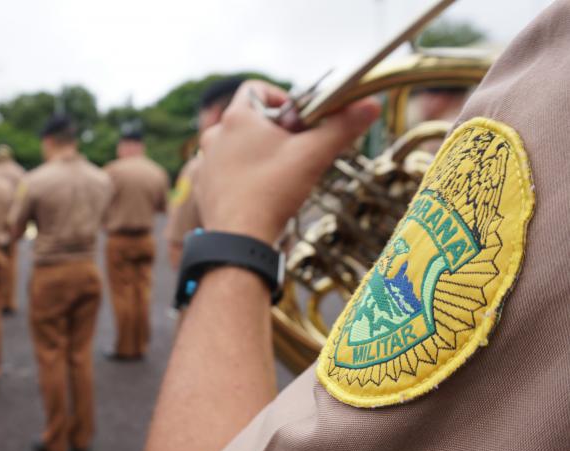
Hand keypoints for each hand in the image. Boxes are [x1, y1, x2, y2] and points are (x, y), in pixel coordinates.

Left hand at [195, 80, 380, 243]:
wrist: (239, 239)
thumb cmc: (272, 193)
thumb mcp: (313, 155)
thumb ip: (342, 127)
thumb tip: (371, 105)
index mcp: (237, 118)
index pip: (256, 88)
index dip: (280, 98)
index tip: (297, 120)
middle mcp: (214, 136)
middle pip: (247, 120)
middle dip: (272, 130)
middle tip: (293, 150)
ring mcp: (204, 162)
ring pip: (234, 146)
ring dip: (254, 153)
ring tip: (276, 173)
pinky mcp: (202, 186)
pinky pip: (221, 171)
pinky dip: (238, 175)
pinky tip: (256, 190)